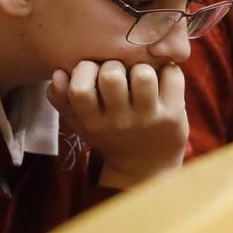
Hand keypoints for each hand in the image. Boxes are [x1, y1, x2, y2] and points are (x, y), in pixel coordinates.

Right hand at [48, 59, 188, 188]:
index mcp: (93, 123)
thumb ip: (62, 99)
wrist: (146, 167)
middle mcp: (121, 122)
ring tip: (140, 76)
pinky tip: (161, 78)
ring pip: (143, 74)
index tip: (92, 71)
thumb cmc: (109, 135)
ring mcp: (149, 119)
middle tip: (119, 72)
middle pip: (111, 75)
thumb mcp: (81, 124)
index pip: (80, 89)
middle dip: (114, 64)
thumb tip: (58, 73)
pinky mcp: (174, 114)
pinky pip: (172, 75)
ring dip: (141, 67)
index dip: (85, 70)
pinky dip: (168, 69)